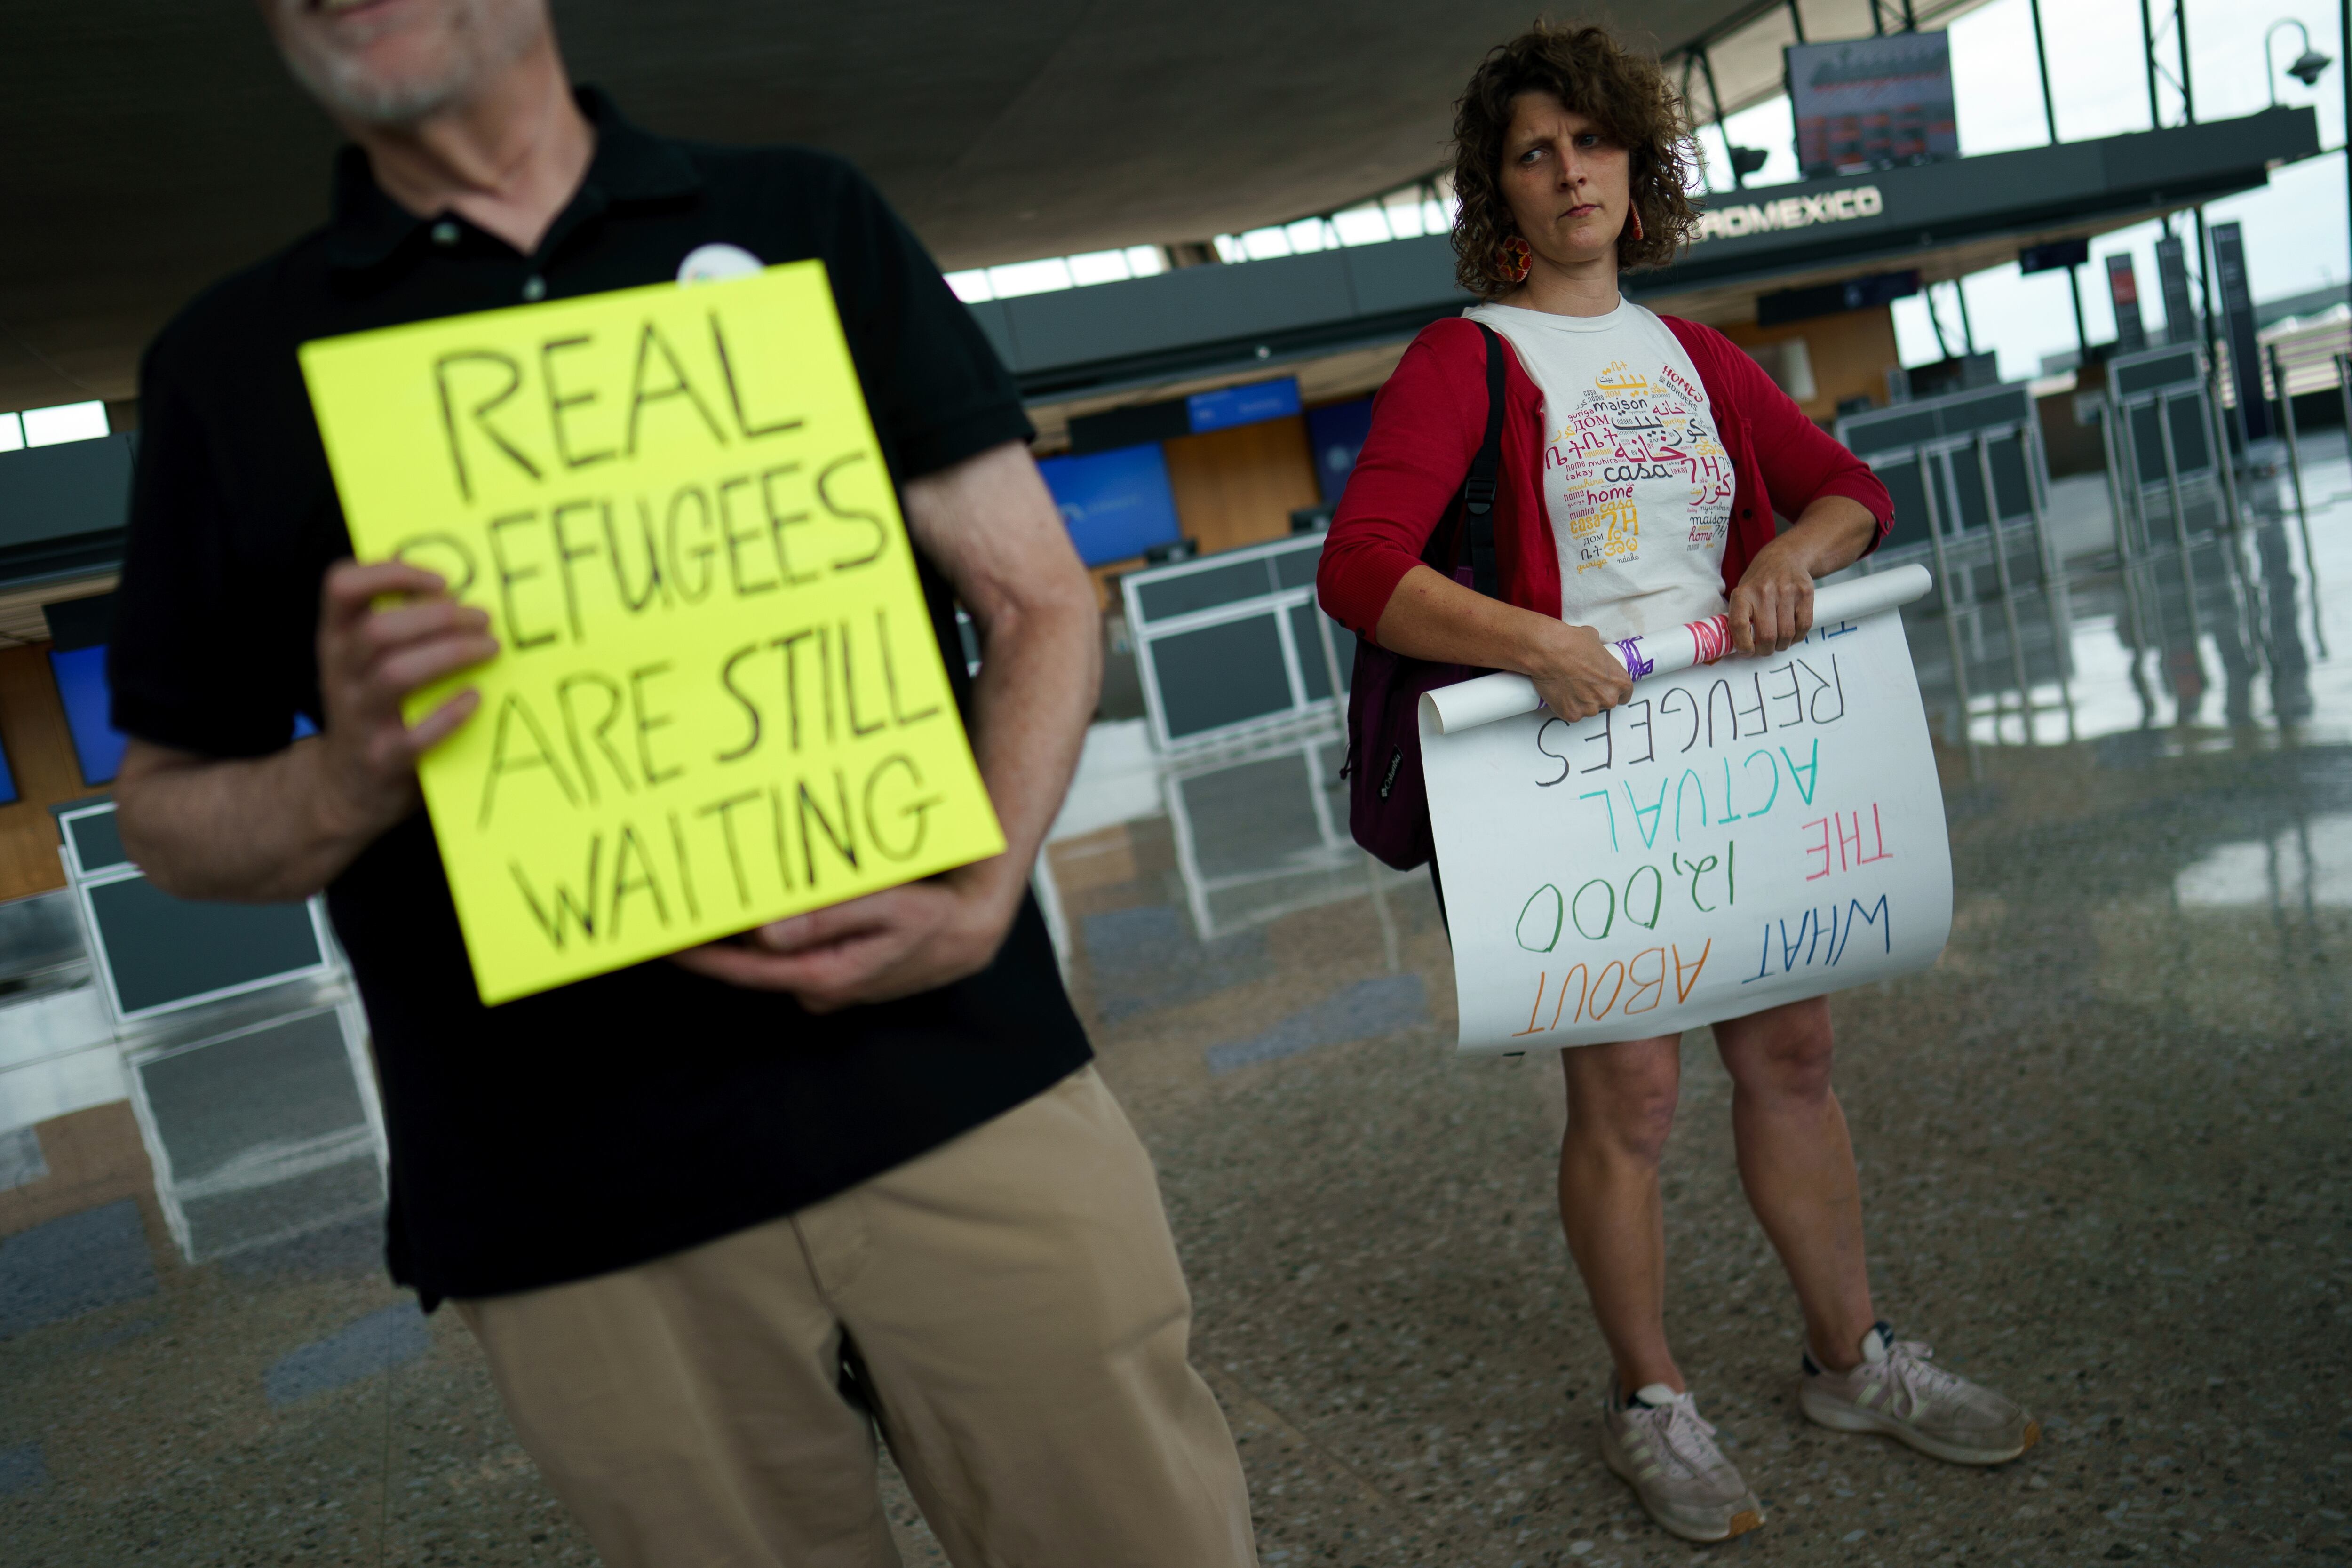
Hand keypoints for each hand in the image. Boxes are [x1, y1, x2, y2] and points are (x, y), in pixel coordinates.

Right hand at [314, 559, 498, 837]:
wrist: (344, 788)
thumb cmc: (373, 709)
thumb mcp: (365, 662)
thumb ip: (396, 626)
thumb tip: (461, 593)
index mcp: (336, 640)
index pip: (341, 587)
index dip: (389, 573)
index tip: (441, 581)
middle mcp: (340, 674)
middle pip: (379, 630)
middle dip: (437, 617)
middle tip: (483, 619)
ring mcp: (358, 718)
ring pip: (396, 674)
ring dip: (450, 654)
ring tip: (490, 648)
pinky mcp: (383, 760)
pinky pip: (414, 736)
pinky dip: (448, 714)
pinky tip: (475, 698)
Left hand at [668, 866, 1019, 1012]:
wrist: (972, 932)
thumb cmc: (934, 916)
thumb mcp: (888, 907)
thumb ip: (827, 917)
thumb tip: (766, 932)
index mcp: (824, 976)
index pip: (744, 969)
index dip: (698, 954)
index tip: (660, 938)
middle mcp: (820, 990)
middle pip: (751, 966)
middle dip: (717, 940)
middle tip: (680, 906)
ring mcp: (828, 988)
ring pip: (773, 960)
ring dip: (748, 936)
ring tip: (718, 901)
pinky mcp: (837, 977)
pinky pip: (794, 955)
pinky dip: (778, 936)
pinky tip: (772, 908)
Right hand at [1528, 620, 1633, 721]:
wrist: (1548, 652)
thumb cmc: (1571, 644)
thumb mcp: (1594, 640)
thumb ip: (1599, 653)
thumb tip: (1593, 652)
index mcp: (1619, 681)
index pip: (1625, 694)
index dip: (1614, 690)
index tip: (1605, 687)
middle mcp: (1608, 698)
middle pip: (1606, 702)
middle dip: (1596, 695)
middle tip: (1582, 683)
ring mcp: (1589, 709)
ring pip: (1588, 709)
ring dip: (1580, 702)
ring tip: (1568, 686)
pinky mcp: (1571, 714)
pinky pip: (1571, 713)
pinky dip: (1565, 706)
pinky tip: (1559, 693)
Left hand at [1726, 544, 1814, 655]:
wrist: (1785, 556)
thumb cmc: (1760, 580)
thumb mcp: (1743, 592)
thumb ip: (1740, 617)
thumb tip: (1739, 647)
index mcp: (1743, 593)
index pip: (1739, 625)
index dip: (1743, 645)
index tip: (1747, 652)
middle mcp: (1764, 592)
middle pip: (1767, 636)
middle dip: (1766, 650)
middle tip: (1765, 649)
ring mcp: (1787, 592)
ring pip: (1787, 634)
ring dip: (1782, 645)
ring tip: (1779, 642)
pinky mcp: (1805, 593)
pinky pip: (1804, 626)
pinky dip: (1798, 637)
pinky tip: (1792, 634)